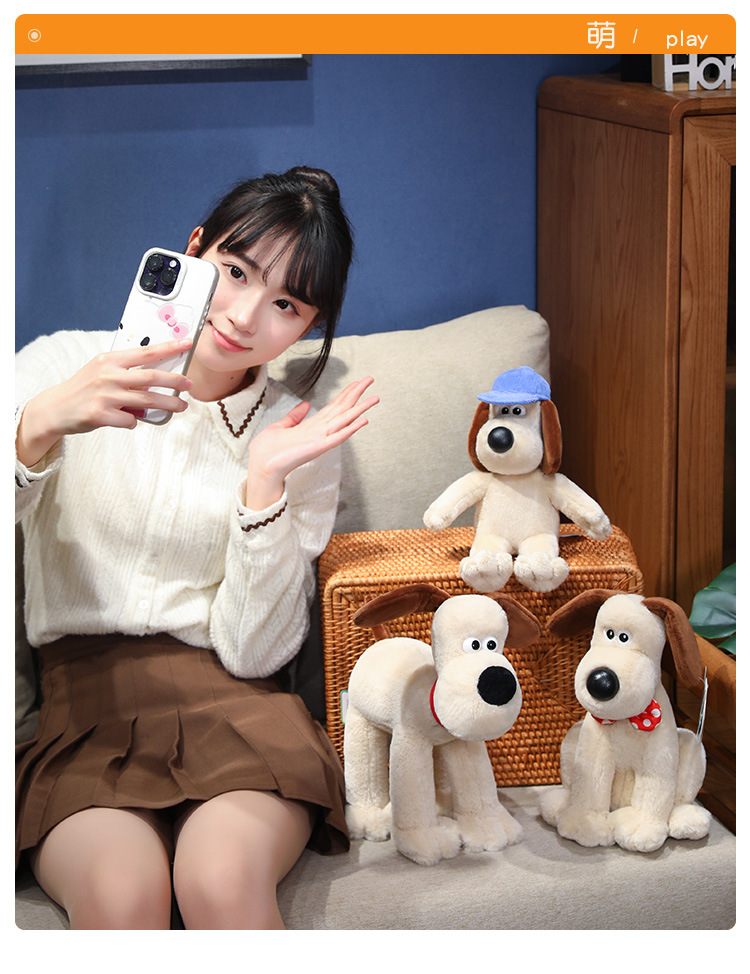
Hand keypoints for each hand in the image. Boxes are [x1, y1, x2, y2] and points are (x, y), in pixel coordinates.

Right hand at [16, 339, 193, 466]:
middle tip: (189, 385)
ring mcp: (105, 396)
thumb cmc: (84, 388)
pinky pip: (130, 420)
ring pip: (147, 401)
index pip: (146, 352)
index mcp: (110, 360)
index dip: (169, 348)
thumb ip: (126, 372)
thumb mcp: (101, 371)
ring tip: (181, 406)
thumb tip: (157, 379)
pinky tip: (131, 419)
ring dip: (168, 405)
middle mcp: (108, 376)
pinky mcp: (100, 415)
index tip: (187, 344)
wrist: (56, 408)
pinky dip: (135, 421)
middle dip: (175, 382)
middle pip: (152, 378)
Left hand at [245, 377, 378, 509]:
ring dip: (360, 409)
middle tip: (370, 379)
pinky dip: (350, 429)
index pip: (334, 406)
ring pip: (345, 420)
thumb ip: (295, 416)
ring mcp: (321, 439)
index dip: (346, 393)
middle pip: (343, 409)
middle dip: (357, 394)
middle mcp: (320, 431)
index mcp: (312, 426)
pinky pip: (337, 437)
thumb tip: (305, 404)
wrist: (261, 465)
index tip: (357, 382)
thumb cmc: (269, 449)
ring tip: (374, 398)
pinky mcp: (318, 448)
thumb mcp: (281, 426)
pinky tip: (362, 421)